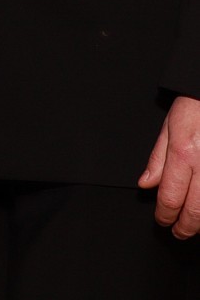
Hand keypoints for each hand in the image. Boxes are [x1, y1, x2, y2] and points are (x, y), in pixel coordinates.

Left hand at [138, 94, 199, 237]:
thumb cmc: (194, 109)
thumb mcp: (169, 129)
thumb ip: (158, 159)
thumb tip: (146, 184)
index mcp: (183, 154)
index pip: (170, 196)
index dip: (164, 214)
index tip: (162, 221)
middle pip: (195, 210)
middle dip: (185, 227)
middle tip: (178, 233)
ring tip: (194, 228)